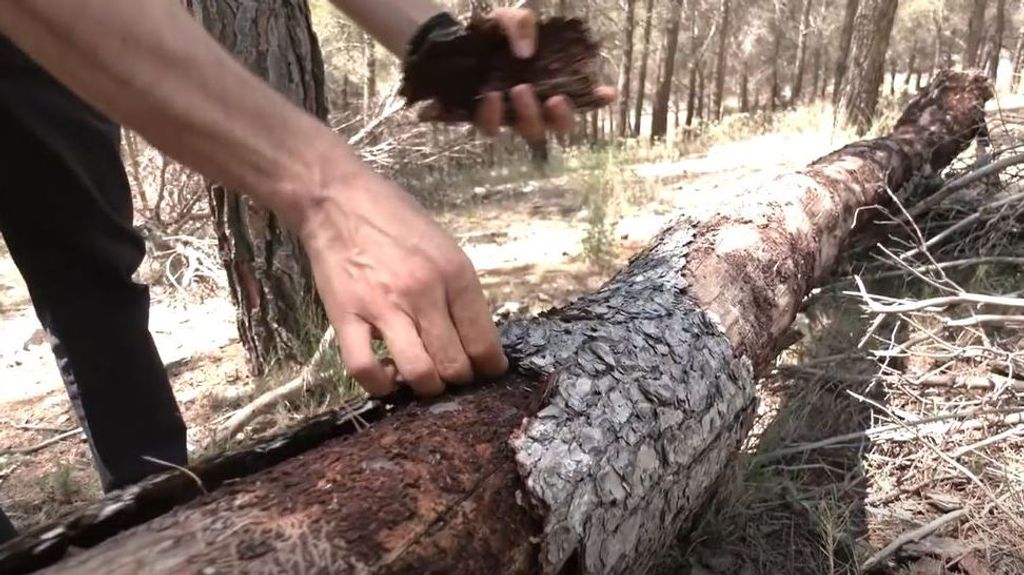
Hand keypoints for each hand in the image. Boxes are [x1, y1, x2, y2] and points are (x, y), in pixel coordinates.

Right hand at [297, 166, 507, 397]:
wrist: (336, 199)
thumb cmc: (394, 217)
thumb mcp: (444, 246)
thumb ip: (459, 291)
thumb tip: (474, 336)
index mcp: (455, 274)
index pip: (484, 342)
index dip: (489, 368)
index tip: (486, 372)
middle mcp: (424, 294)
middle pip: (454, 365)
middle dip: (459, 381)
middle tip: (453, 376)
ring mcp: (383, 308)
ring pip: (419, 374)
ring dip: (426, 388)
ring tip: (423, 379)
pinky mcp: (345, 317)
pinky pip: (365, 370)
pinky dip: (380, 386)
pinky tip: (386, 378)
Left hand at [420, 8, 615, 140]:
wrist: (447, 44)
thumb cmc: (489, 36)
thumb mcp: (508, 19)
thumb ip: (522, 24)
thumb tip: (526, 51)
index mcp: (545, 84)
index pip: (576, 97)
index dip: (594, 100)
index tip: (607, 93)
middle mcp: (530, 105)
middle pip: (553, 126)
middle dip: (556, 117)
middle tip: (550, 97)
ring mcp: (507, 115)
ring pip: (522, 130)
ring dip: (523, 116)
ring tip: (508, 92)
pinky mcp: (481, 119)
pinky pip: (488, 127)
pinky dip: (488, 115)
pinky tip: (486, 97)